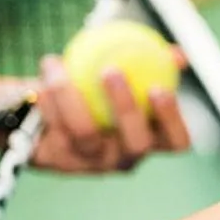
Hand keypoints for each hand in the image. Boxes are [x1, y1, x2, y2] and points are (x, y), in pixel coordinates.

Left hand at [29, 53, 192, 173]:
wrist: (42, 114)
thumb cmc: (93, 89)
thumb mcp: (118, 74)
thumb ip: (150, 63)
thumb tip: (178, 55)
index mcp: (148, 141)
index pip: (176, 142)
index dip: (172, 121)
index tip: (159, 88)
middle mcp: (124, 159)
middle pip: (136, 144)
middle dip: (127, 108)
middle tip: (111, 71)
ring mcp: (91, 164)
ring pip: (86, 134)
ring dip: (70, 94)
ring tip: (59, 64)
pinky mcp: (58, 162)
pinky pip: (55, 128)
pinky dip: (48, 99)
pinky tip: (45, 73)